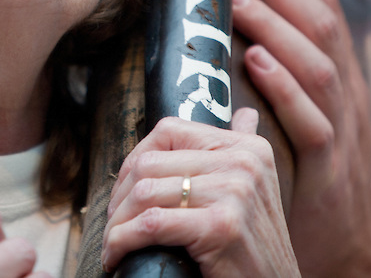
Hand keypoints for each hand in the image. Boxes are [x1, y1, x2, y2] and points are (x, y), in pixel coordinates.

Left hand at [102, 111, 298, 277]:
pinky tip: (117, 256)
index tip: (124, 192)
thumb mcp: (256, 190)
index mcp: (249, 148)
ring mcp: (234, 192)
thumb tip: (244, 114)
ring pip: (144, 194)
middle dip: (119, 198)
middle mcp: (244, 162)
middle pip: (150, 164)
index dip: (134, 160)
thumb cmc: (254, 248)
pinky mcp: (221, 226)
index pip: (169, 129)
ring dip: (117, 224)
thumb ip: (241, 148)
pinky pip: (150, 224)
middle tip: (114, 225)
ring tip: (114, 244)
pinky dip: (122, 242)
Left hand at [230, 0, 370, 276]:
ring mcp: (343, 128)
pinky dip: (285, 87)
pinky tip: (253, 61)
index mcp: (339, 69)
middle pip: (319, 17)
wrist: (345, 243)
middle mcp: (347, 90)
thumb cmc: (309, 167)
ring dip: (274, 22)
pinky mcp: (329, 168)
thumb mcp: (300, 106)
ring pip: (318, 61)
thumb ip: (277, 60)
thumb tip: (227, 8)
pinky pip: (313, 122)